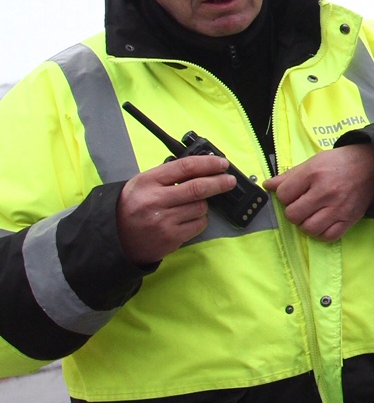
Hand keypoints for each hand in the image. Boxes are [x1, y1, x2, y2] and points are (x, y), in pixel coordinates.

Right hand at [117, 156, 236, 263]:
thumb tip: (203, 166)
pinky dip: (200, 220)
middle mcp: (155, 201)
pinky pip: (199, 224)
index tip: (222, 163)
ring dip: (204, 204)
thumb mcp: (143, 184)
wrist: (115, 239)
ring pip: (201, 207)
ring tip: (191, 205)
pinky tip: (188, 219)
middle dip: (219, 182)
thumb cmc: (132, 207)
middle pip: (198, 188)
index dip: (208, 163)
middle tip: (229, 180)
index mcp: (147, 182)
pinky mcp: (171, 238)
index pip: (185, 167)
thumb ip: (169, 175)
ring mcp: (164, 221)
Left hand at [265, 144, 373, 241]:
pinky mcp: (349, 219)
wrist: (373, 165)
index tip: (294, 192)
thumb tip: (268, 185)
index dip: (285, 195)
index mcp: (314, 174)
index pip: (284, 195)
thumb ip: (290, 175)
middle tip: (303, 204)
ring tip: (312, 215)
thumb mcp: (314, 162)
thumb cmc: (341, 162)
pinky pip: (328, 236)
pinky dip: (322, 233)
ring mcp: (338, 207)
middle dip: (294, 211)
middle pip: (293, 215)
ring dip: (306, 224)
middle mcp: (326, 192)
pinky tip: (323, 222)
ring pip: (308, 228)